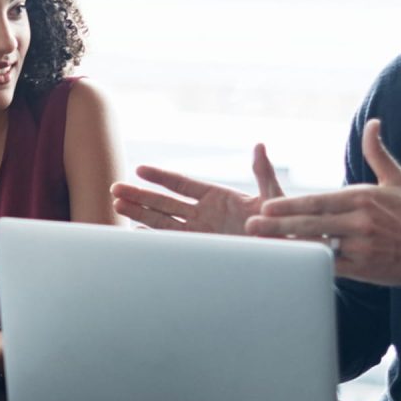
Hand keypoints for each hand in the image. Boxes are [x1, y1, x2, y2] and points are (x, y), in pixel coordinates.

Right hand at [110, 144, 283, 234]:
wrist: (285, 255)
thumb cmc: (282, 225)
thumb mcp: (273, 197)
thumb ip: (263, 173)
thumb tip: (259, 145)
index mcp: (218, 197)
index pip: (182, 184)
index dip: (161, 177)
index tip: (140, 170)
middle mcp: (204, 214)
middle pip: (165, 202)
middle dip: (140, 196)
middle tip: (115, 189)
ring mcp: (200, 234)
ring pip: (162, 222)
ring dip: (140, 215)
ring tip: (116, 206)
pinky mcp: (201, 251)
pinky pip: (172, 245)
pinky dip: (153, 241)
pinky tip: (135, 236)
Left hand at [245, 120, 400, 287]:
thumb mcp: (398, 180)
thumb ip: (378, 153)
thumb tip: (373, 123)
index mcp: (363, 198)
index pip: (319, 201)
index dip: (291, 206)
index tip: (267, 206)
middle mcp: (360, 222)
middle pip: (312, 224)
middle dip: (279, 225)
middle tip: (252, 225)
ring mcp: (361, 247)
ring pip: (317, 247)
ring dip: (288, 247)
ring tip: (262, 246)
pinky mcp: (364, 269)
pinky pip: (330, 268)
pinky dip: (309, 267)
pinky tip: (289, 266)